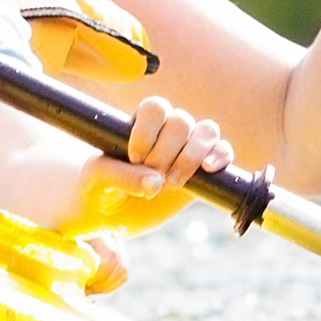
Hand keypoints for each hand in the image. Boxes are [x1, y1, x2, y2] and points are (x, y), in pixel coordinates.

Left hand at [101, 92, 233, 195]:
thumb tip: (155, 183)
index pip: (155, 108)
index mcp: (141, 123)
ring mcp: (189, 147)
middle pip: (181, 121)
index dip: (147, 131)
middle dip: (167, 151)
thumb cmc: (101, 188)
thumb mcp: (97, 180)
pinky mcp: (205, 168)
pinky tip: (208, 169)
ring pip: (207, 130)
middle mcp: (168, 130)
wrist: (115, 213)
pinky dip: (220, 155)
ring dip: (192, 154)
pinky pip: (223, 150)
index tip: (135, 158)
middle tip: (153, 175)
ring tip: (174, 181)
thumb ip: (120, 176)